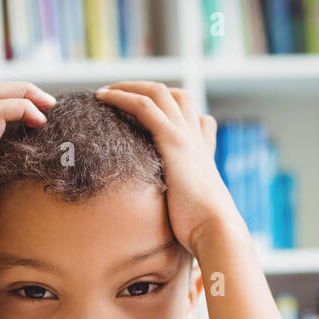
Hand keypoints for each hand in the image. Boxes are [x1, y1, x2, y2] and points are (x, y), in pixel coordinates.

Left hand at [94, 82, 239, 255]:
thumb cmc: (204, 230)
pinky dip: (122, 97)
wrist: (216, 230)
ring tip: (104, 93)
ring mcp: (185, 137)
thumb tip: (175, 220)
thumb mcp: (194, 210)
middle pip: (176, 95)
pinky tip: (102, 98)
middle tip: (120, 95)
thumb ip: (184, 204)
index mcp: (202, 153)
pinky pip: (144, 107)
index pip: (195, 116)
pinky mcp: (172, 142)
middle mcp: (195, 138)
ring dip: (128, 87)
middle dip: (146, 89)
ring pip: (157, 93)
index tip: (146, 113)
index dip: (172, 110)